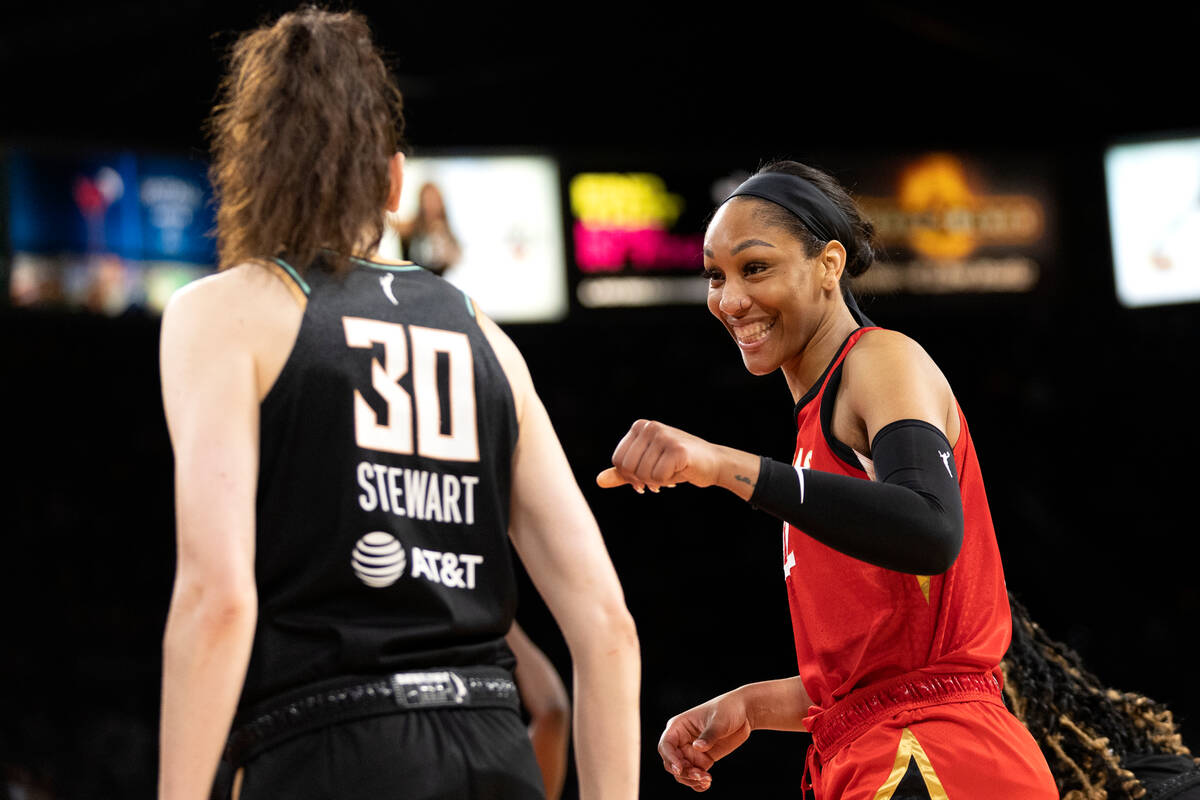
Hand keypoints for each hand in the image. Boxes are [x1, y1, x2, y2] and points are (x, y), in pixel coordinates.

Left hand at [596, 420, 721, 492]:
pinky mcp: (677, 448)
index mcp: (639, 427)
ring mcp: (664, 435)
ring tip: (671, 474)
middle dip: (642, 480)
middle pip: (628, 468)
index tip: (643, 480)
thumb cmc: (678, 465)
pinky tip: (679, 473)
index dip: (629, 477)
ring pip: (643, 474)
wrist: (712, 464)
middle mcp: (650, 427)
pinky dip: (668, 481)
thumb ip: (623, 473)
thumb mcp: (646, 467)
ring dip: (657, 482)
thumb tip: (598, 481)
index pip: (618, 460)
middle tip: (657, 480)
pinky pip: (659, 477)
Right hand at [658, 690, 752, 791]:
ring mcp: (691, 752)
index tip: (680, 768)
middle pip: (672, 762)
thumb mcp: (719, 720)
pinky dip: (698, 783)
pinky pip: (695, 776)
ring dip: (691, 779)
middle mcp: (682, 740)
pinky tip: (706, 784)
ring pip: (682, 772)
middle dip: (683, 772)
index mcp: (679, 726)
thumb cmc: (727, 709)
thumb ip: (709, 735)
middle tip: (699, 775)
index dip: (670, 758)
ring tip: (707, 779)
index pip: (666, 745)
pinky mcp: (702, 760)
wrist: (743, 714)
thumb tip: (697, 747)